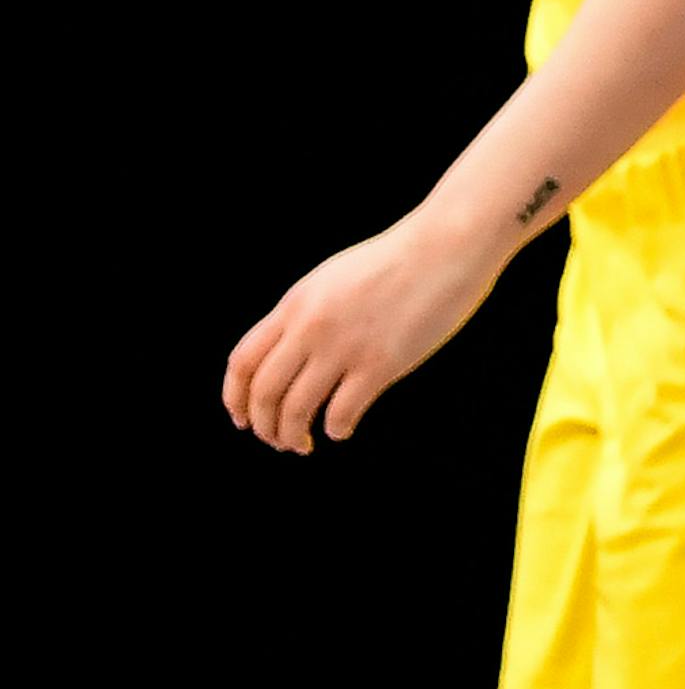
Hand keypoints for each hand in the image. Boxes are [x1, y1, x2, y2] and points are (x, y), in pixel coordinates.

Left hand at [222, 215, 504, 452]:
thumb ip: (307, 313)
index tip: (243, 419)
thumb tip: (290, 355)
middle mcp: (311, 326)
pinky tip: (343, 428)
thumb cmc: (397, 261)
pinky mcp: (381, 363)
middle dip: (264, 427)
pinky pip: (341, 414)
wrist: (446, 245)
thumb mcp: (334, 278)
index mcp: (296, 304)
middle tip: (278, 440)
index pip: (243, 362)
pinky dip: (336, 430)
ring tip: (304, 443)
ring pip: (296, 411)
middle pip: (264, 393)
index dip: (234, 398)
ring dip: (293, 437)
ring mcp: (344, 345)